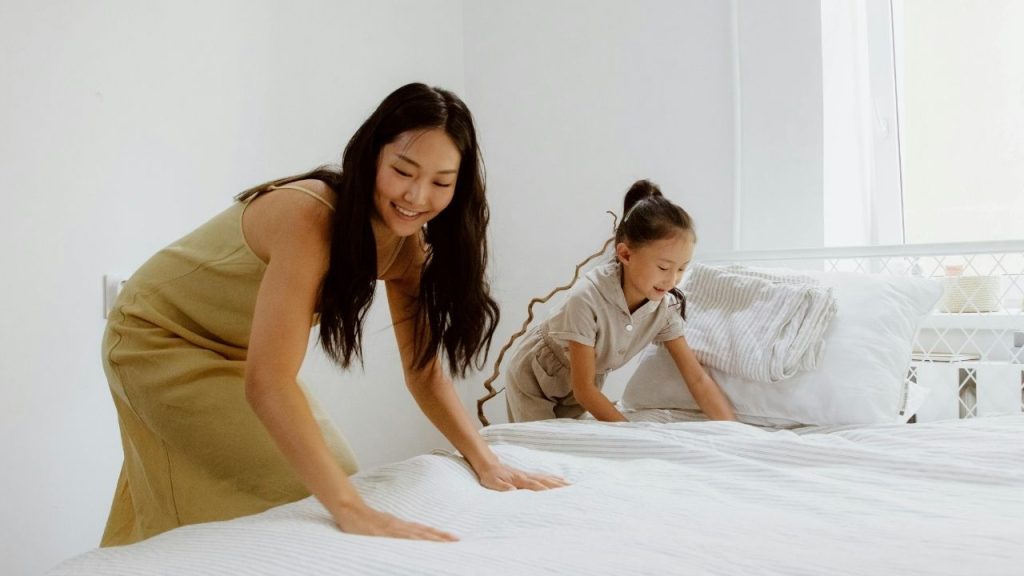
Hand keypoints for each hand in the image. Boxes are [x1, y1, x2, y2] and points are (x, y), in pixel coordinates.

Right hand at [333, 502, 457, 541]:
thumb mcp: (385, 524)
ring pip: (415, 535)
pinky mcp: (382, 533)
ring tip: (445, 543)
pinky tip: (419, 543)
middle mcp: (399, 526)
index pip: (424, 531)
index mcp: (401, 525)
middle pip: (424, 532)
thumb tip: (411, 536)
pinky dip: (411, 540)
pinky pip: (399, 537)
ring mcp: (392, 530)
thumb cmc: (366, 520)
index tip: (453, 538)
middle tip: (456, 541)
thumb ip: (398, 530)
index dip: (438, 534)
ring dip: (430, 538)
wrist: (350, 510)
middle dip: (440, 537)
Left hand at [474, 462, 569, 491]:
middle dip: (559, 487)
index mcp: (519, 480)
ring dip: (559, 483)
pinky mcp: (529, 475)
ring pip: (547, 478)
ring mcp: (529, 475)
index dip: (546, 491)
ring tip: (572, 486)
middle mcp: (527, 476)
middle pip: (546, 482)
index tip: (558, 496)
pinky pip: (544, 476)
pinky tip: (561, 480)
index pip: (535, 486)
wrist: (489, 464)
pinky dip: (554, 478)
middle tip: (573, 491)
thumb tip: (513, 491)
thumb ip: (503, 487)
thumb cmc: (490, 476)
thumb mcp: (493, 483)